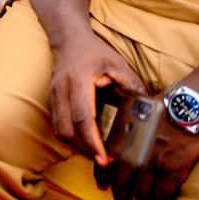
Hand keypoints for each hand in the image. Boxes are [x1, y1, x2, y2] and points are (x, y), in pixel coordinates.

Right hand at [49, 31, 146, 165]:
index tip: (104, 158)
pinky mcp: (51, 100)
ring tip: (96, 153)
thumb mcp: (117, 63)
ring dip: (75, 146)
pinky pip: (57, 126)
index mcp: (78, 81)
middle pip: (67, 130)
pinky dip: (70, 138)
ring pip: (59, 131)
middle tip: (104, 161)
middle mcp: (61, 90)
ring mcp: (53, 96)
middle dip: (84, 149)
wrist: (68, 39)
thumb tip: (146, 108)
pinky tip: (85, 141)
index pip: (83, 117)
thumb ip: (131, 84)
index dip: (92, 140)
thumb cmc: (93, 51)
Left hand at [97, 111, 198, 199]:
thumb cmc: (162, 105)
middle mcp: (132, 152)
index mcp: (120, 137)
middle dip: (121, 195)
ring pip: (141, 192)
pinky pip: (162, 195)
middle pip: (121, 183)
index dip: (102, 178)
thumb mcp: (132, 107)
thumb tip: (112, 126)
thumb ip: (121, 122)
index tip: (103, 186)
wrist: (189, 106)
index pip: (104, 164)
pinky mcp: (172, 170)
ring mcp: (152, 163)